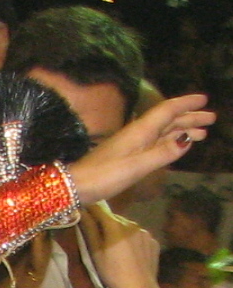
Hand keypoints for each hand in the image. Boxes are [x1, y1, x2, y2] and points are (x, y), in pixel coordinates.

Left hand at [71, 94, 215, 206]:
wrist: (75, 186)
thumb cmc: (104, 176)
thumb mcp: (137, 166)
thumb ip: (163, 153)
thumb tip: (188, 139)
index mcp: (140, 131)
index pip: (167, 110)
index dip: (186, 104)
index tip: (204, 100)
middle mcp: (137, 133)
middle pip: (167, 120)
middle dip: (189, 118)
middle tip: (211, 119)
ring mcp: (131, 144)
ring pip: (162, 132)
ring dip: (182, 130)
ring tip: (201, 134)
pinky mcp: (126, 155)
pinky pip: (154, 143)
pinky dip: (169, 141)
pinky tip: (175, 146)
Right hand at [83, 204, 160, 287]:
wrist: (139, 287)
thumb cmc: (113, 272)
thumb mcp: (96, 253)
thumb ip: (89, 230)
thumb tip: (81, 212)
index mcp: (115, 226)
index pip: (99, 210)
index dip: (90, 209)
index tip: (84, 211)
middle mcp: (132, 224)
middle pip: (114, 218)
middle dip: (106, 223)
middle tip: (99, 236)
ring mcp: (145, 232)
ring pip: (128, 227)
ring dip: (120, 232)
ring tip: (116, 248)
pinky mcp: (153, 241)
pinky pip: (139, 236)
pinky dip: (133, 240)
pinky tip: (130, 254)